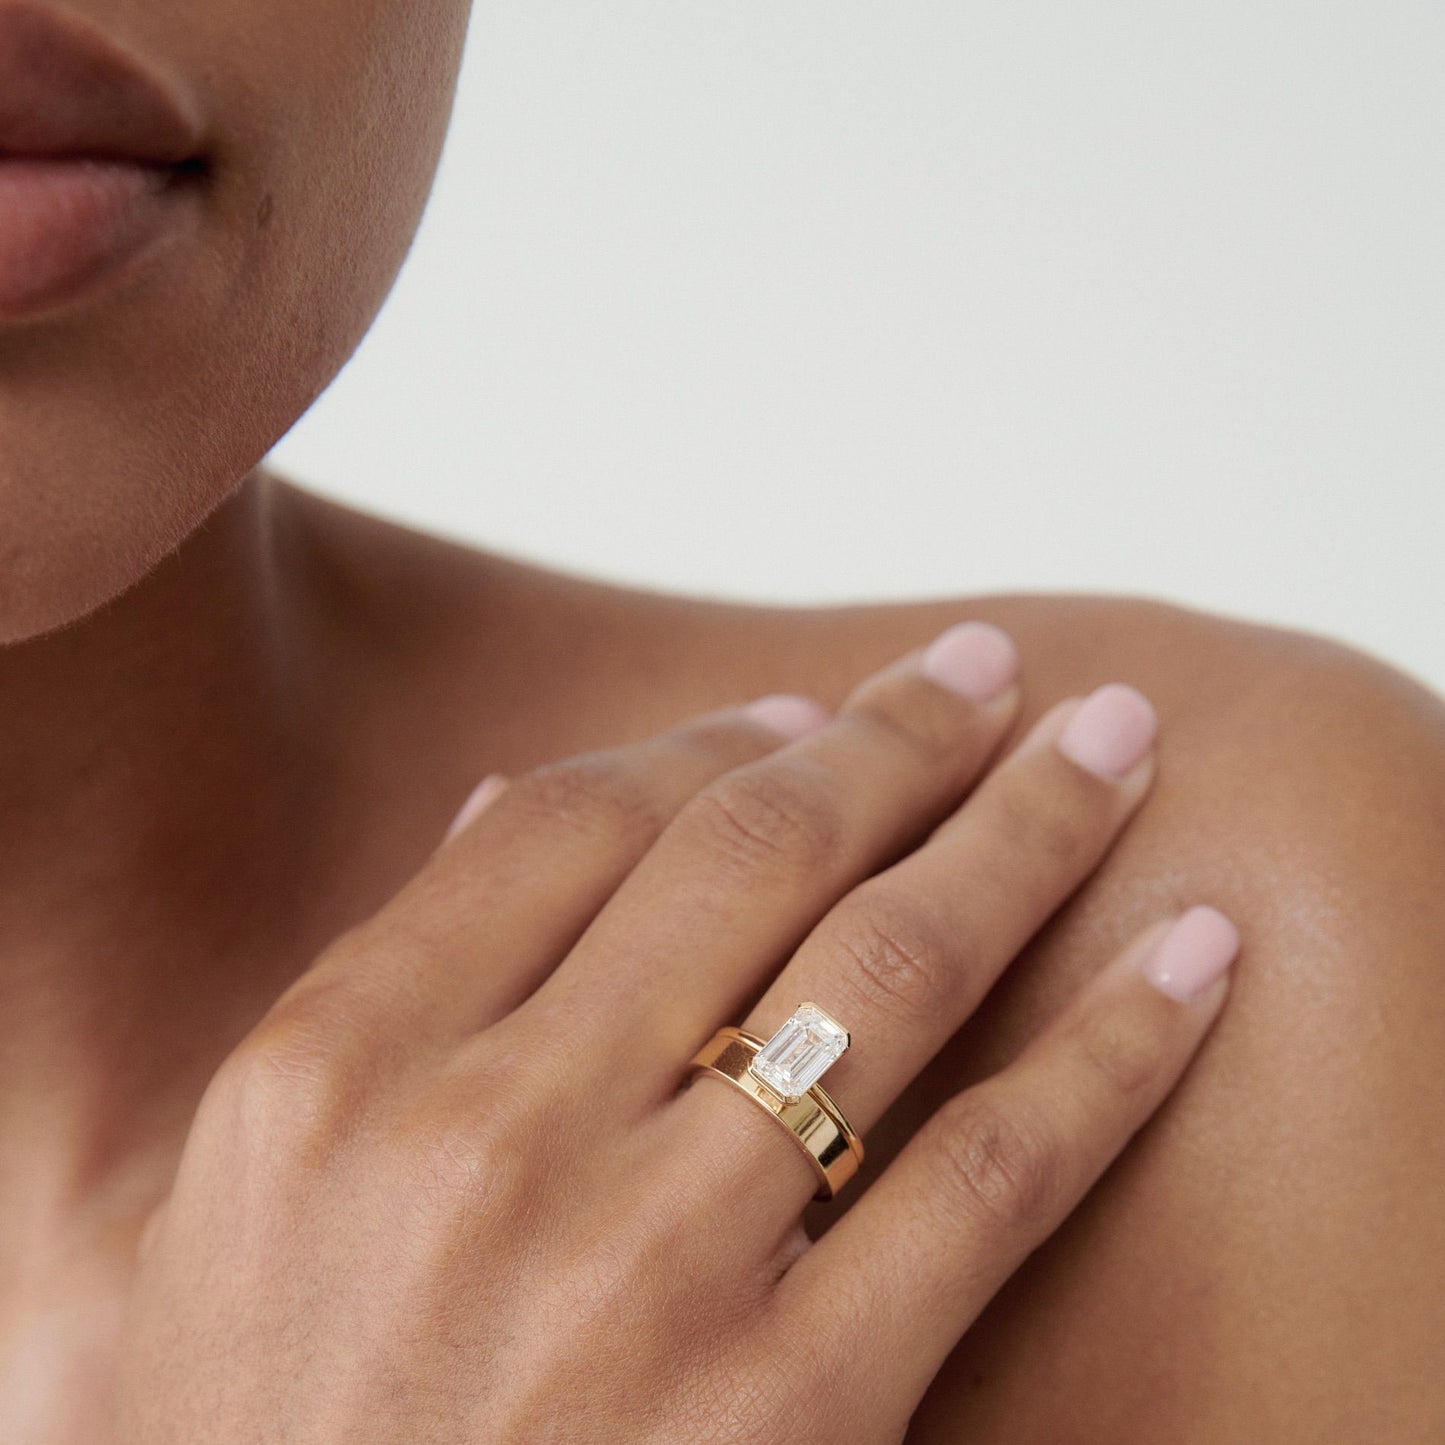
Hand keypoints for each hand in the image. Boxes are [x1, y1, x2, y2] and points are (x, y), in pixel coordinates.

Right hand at [115, 622, 1238, 1442]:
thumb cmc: (265, 1437)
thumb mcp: (225, 1203)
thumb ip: (361, 993)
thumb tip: (499, 808)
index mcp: (333, 1071)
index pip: (571, 822)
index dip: (714, 738)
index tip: (809, 715)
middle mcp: (487, 1141)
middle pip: (751, 854)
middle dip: (896, 736)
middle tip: (987, 669)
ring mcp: (646, 1271)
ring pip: (889, 968)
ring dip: (1027, 828)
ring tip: (1109, 746)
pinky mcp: (792, 1413)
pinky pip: (990, 1174)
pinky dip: (1113, 1047)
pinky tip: (1193, 956)